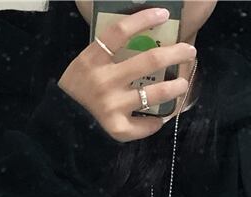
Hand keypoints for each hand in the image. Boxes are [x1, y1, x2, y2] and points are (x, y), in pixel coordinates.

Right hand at [57, 6, 196, 142]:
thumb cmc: (78, 89)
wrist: (61, 121)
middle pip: (148, 61)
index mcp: (93, 59)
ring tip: (182, 84)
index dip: (144, 19)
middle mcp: (103, 81)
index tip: (164, 14)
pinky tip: (159, 119)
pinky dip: (154, 122)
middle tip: (189, 51)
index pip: (119, 31)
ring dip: (174, 88)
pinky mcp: (115, 127)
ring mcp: (110, 105)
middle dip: (175, 54)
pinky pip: (143, 125)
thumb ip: (108, 53)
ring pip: (152, 94)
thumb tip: (144, 39)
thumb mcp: (87, 64)